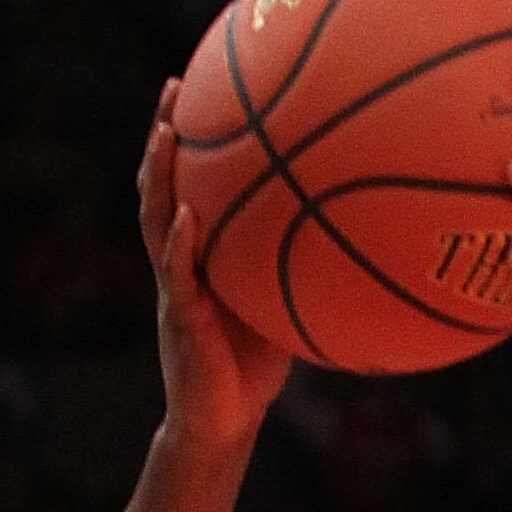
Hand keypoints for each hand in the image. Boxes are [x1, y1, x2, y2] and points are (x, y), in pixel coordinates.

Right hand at [136, 87, 289, 460]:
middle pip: (161, 186)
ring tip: (168, 133)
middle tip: (174, 86)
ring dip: (159, 176)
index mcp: (199, 255)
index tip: (199, 86)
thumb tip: (354, 228)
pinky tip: (187, 215)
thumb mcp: (278, 304)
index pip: (186, 184)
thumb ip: (295, 266)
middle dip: (164, 136)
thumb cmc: (254, 367)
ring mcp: (174, 289)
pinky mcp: (180, 320)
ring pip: (156, 221)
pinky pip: (177, 275)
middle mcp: (180, 263)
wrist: (224, 424)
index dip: (188, 140)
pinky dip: (180, 244)